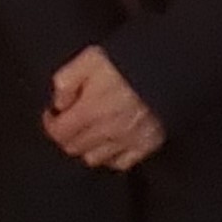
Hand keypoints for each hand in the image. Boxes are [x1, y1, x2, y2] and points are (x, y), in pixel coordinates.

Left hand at [45, 45, 165, 171]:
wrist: (170, 67)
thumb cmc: (129, 60)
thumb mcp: (90, 58)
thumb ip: (67, 81)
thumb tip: (59, 104)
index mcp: (91, 110)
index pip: (59, 133)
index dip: (51, 124)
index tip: (53, 114)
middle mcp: (108, 131)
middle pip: (75, 148)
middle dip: (67, 135)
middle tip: (70, 121)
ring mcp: (129, 140)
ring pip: (95, 159)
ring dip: (88, 146)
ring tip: (90, 130)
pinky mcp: (148, 144)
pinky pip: (122, 163)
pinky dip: (112, 156)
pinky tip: (111, 142)